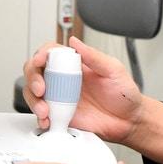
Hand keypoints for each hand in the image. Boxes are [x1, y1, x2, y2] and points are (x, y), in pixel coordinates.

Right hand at [22, 36, 145, 143]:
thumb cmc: (124, 94)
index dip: (40, 55)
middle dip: (32, 79)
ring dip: (33, 101)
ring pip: (33, 94)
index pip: (50, 53)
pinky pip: (42, 115)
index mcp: (74, 65)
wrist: (129, 122)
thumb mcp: (113, 70)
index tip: (39, 61)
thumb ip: (94, 56)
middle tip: (41, 90)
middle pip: (35, 72)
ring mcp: (59, 98)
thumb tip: (74, 41)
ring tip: (45, 111)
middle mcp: (63, 80)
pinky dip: (40, 119)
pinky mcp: (60, 116)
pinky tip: (47, 121)